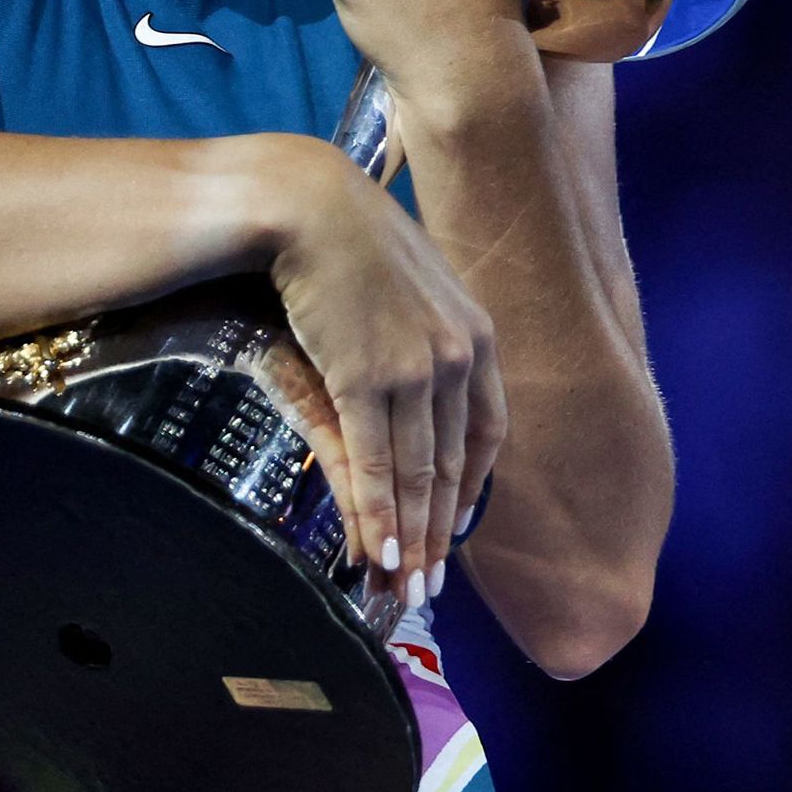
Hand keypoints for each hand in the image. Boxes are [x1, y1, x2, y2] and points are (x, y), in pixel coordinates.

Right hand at [263, 143, 507, 607]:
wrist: (306, 202)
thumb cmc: (346, 241)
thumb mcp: (406, 288)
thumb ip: (422, 339)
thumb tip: (415, 385)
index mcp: (476, 334)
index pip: (485, 431)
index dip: (469, 489)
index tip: (454, 528)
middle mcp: (460, 354)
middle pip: (454, 465)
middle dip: (439, 533)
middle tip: (430, 586)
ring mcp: (418, 367)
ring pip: (419, 475)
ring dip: (411, 540)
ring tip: (404, 588)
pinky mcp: (369, 377)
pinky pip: (378, 464)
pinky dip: (378, 516)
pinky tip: (377, 553)